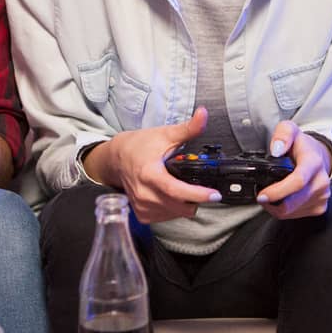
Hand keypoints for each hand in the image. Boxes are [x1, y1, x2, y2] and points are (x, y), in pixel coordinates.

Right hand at [89, 107, 220, 223]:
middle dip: (196, 199)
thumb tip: (203, 114)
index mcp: (150, 174)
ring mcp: (142, 205)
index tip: (214, 195)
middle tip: (202, 189)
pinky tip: (172, 196)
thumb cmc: (140, 145)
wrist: (117, 157)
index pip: (176, 190)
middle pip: (179, 207)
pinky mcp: (141, 213)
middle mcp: (144, 193)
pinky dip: (174, 210)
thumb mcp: (165, 134)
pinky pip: (165, 218)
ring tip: (183, 189)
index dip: (198, 194)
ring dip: (185, 205)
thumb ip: (188, 128)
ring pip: (175, 214)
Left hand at [256, 121, 331, 219]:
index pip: (298, 181)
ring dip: (276, 207)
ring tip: (270, 196)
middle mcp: (321, 181)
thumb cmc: (302, 146)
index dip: (278, 191)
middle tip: (260, 196)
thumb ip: (283, 134)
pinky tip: (281, 200)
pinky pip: (296, 216)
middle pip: (293, 201)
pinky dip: (285, 211)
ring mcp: (322, 196)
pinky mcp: (320, 207)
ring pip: (292, 211)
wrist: (320, 157)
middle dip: (272, 202)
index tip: (262, 195)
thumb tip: (277, 149)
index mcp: (314, 162)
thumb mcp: (290, 129)